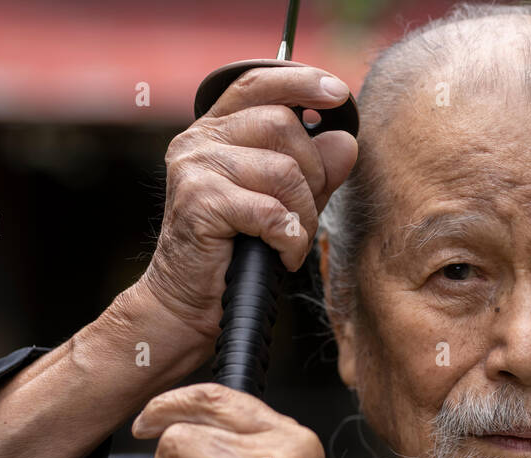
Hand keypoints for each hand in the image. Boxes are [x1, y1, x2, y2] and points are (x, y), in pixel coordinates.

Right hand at [137, 65, 358, 372]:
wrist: (186, 302)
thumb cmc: (233, 254)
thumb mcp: (282, 204)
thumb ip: (313, 172)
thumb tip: (345, 141)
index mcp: (214, 131)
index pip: (258, 84)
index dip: (301, 82)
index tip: (337, 94)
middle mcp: (199, 141)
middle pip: (281, 125)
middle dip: (313, 172)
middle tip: (304, 214)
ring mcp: (195, 169)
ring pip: (283, 170)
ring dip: (303, 213)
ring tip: (291, 242)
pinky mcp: (200, 203)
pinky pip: (271, 211)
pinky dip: (290, 239)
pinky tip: (282, 256)